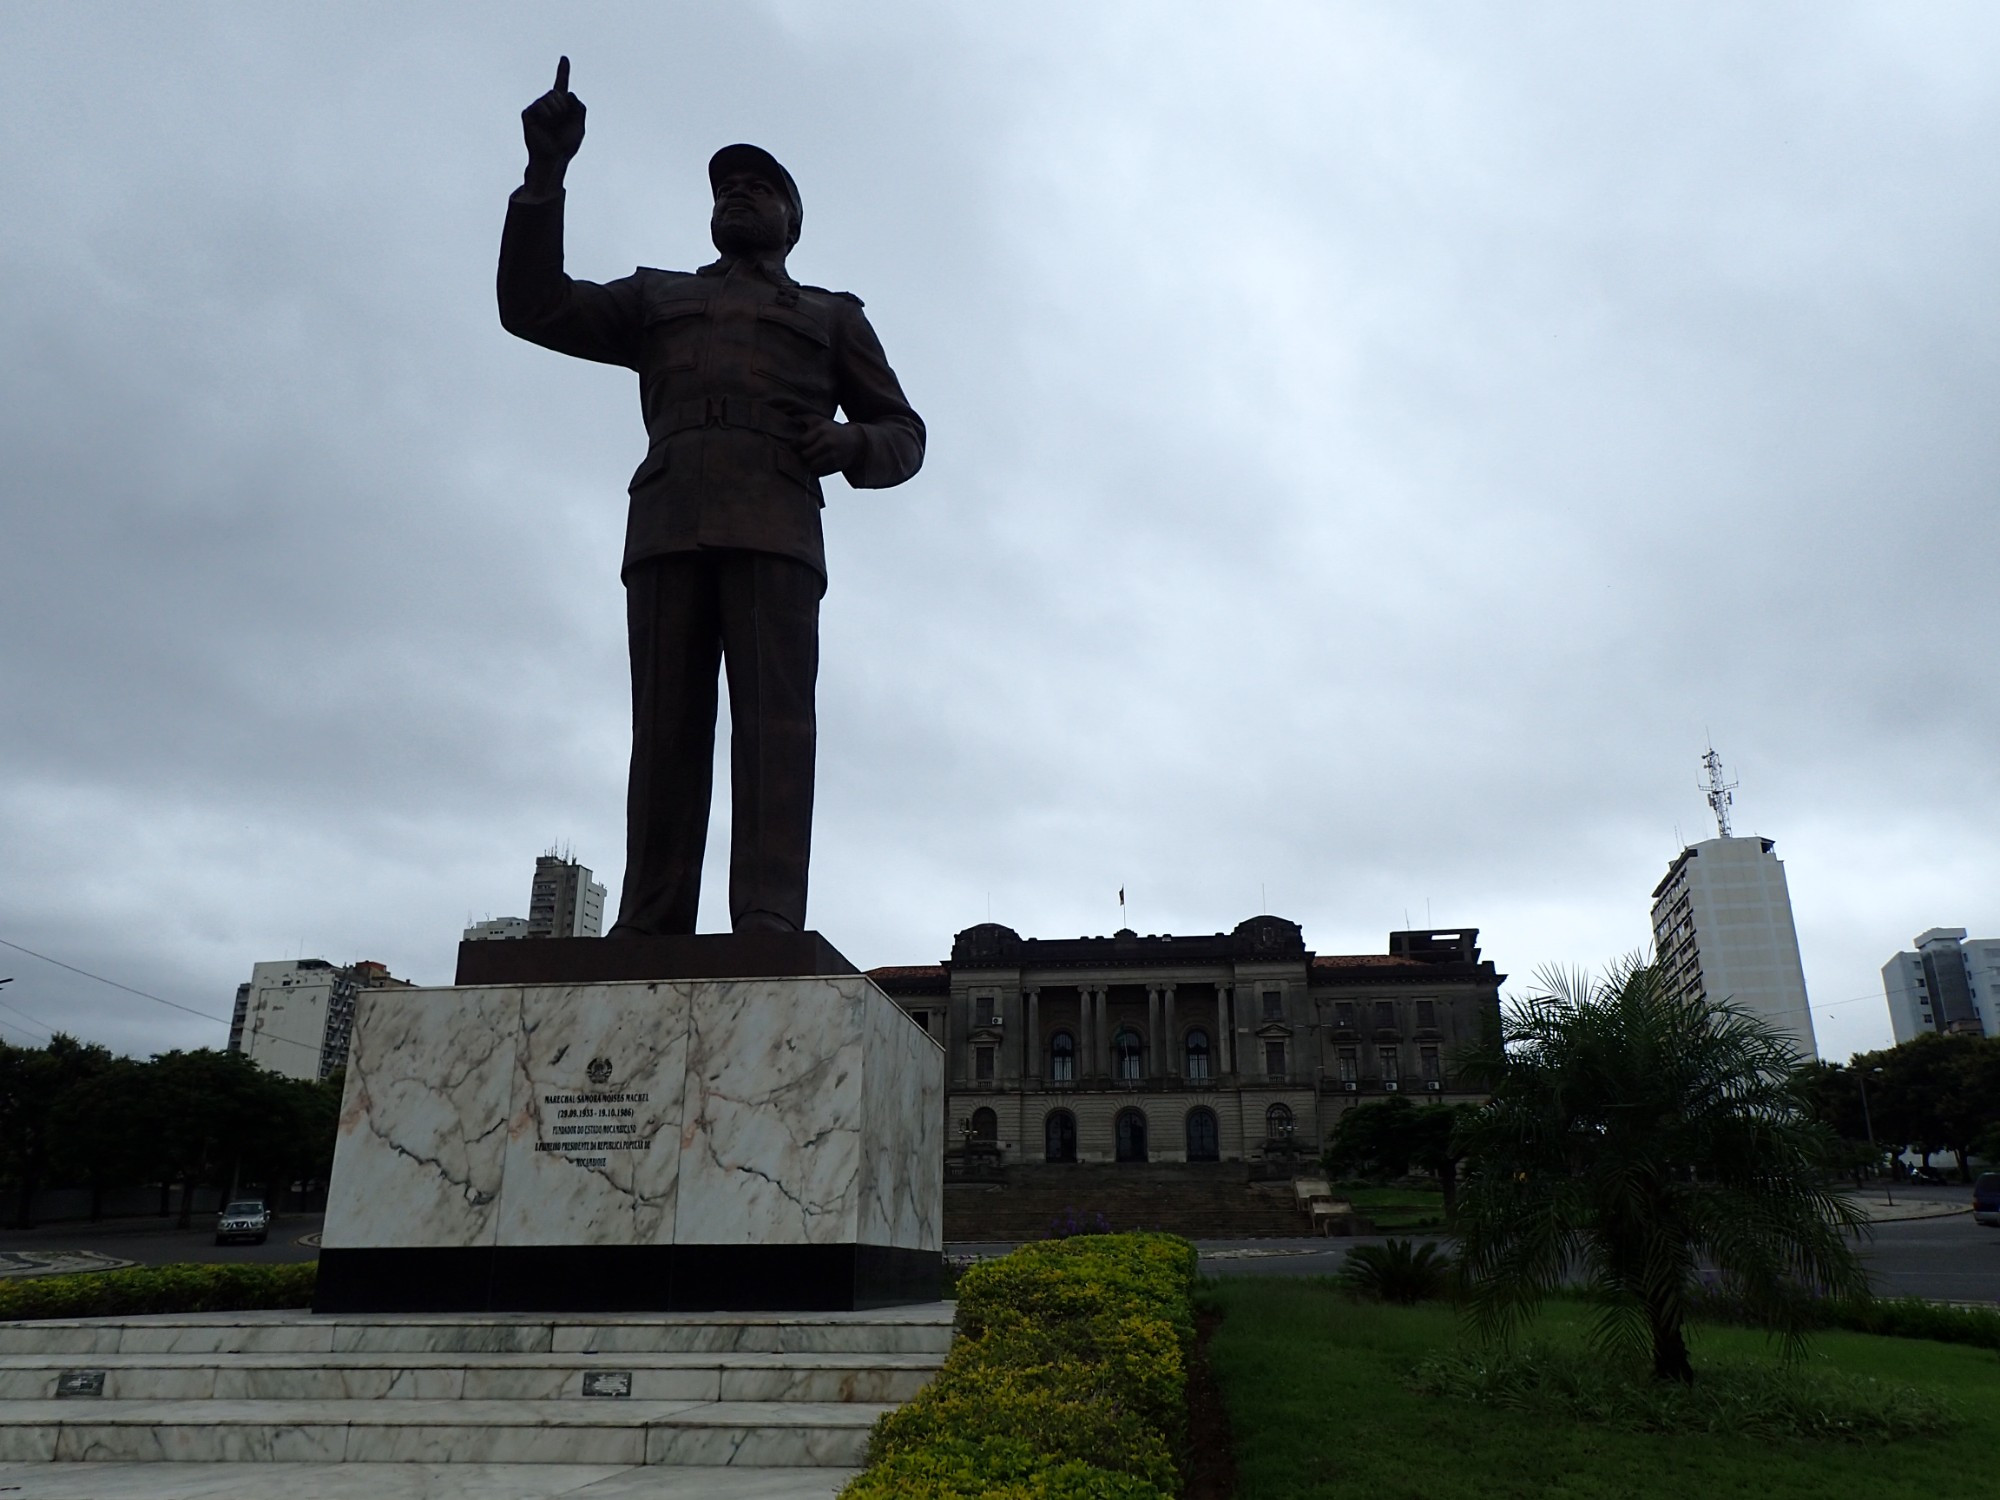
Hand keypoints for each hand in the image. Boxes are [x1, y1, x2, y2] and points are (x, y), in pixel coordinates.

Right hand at [521, 56, 584, 183]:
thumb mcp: (580, 127)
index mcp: (562, 107)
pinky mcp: (528, 113)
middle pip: (558, 91)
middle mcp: (548, 105)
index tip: (564, 58)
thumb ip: (579, 108)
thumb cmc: (566, 145)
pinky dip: (547, 113)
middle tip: (562, 122)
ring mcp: (537, 108)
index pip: (562, 85)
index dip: (563, 71)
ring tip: (554, 124)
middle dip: (565, 106)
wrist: (554, 158)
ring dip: (557, 110)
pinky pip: (540, 104)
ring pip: (551, 96)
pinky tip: (546, 123)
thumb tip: (568, 92)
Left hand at [795, 417, 862, 476]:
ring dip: (806, 464)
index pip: (801, 441)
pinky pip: (819, 472)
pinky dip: (814, 470)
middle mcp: (827, 443)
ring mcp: (833, 455)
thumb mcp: (819, 420)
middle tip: (798, 454)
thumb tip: (787, 421)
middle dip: (799, 456)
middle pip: (804, 455)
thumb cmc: (830, 430)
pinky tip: (815, 464)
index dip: (793, 446)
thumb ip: (803, 419)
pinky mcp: (836, 466)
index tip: (792, 446)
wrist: (854, 441)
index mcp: (821, 430)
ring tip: (806, 460)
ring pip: (811, 466)